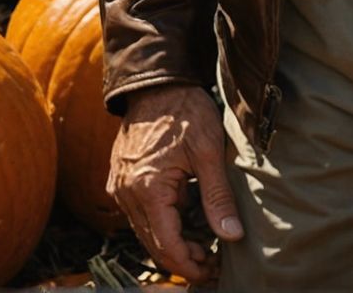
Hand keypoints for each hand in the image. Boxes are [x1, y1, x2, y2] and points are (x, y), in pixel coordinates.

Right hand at [111, 85, 243, 284]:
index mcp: (147, 190)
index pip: (167, 247)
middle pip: (155, 245)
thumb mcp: (209, 151)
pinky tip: (186, 220)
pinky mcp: (122, 180)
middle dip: (184, 260)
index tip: (214, 271)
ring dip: (173, 243)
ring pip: (146, 232)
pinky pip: (140, 214)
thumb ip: (218, 197)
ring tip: (205, 246)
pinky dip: (162, 224)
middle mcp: (126, 195)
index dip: (190, 265)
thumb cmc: (185, 110)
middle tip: (214, 263)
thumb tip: (232, 236)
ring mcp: (120, 188)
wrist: (157, 81)